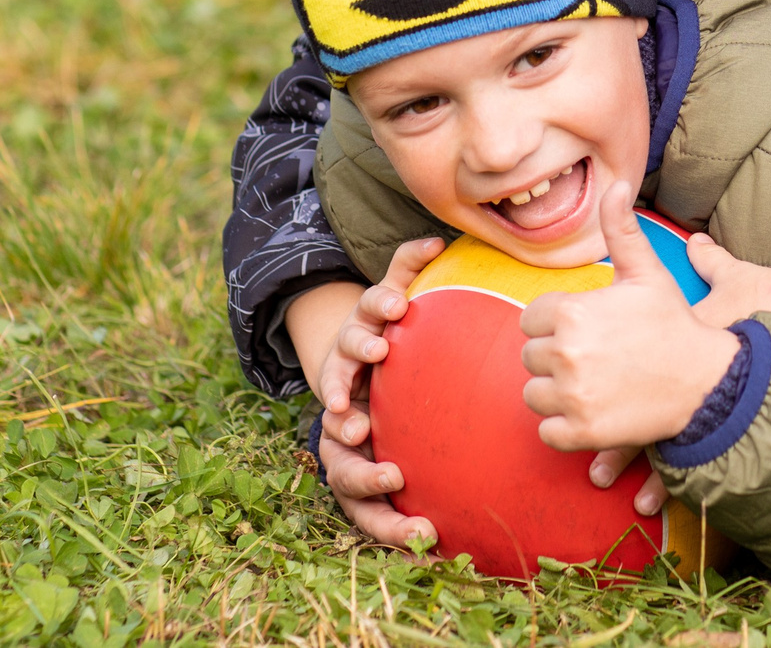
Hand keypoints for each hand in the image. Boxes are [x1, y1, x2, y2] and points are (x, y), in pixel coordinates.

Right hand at [311, 238, 444, 549]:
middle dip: (348, 394)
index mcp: (357, 343)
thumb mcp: (389, 302)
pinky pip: (365, 502)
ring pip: (341, 457)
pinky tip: (422, 532)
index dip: (367, 331)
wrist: (357, 386)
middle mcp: (343, 388)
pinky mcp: (351, 471)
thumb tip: (432, 238)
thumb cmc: (387, 341)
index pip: (358, 330)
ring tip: (386, 472)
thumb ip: (406, 270)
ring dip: (362, 467)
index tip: (386, 334)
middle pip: (338, 387)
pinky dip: (388, 519)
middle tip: (360, 408)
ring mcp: (341, 433)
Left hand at [519, 183, 738, 457]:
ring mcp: (571, 396)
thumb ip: (622, 229)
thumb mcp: (647, 273)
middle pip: (531, 356)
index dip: (559, 323)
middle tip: (598, 357)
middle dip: (557, 357)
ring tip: (594, 383)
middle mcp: (564, 353)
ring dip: (557, 392)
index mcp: (571, 312)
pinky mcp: (580, 432)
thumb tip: (617, 185)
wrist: (705, 383)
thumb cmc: (673, 324)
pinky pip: (547, 431)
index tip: (591, 330)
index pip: (532, 319)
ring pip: (534, 394)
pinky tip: (593, 411)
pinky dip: (564, 426)